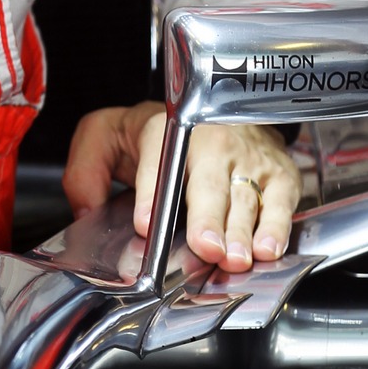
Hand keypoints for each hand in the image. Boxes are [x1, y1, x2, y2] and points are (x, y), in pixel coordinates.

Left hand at [63, 101, 300, 271]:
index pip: (157, 155)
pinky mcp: (277, 172)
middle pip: (208, 181)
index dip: (151, 190)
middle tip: (203, 247)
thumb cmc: (154, 133)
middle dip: (206, 217)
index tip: (145, 222)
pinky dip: (277, 225)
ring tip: (234, 258)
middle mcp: (210, 139)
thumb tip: (87, 213)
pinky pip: (282, 199)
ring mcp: (247, 156)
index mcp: (163, 128)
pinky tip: (266, 247)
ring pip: (245, 195)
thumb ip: (85, 173)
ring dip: (241, 231)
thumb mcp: (105, 136)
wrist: (212, 110)